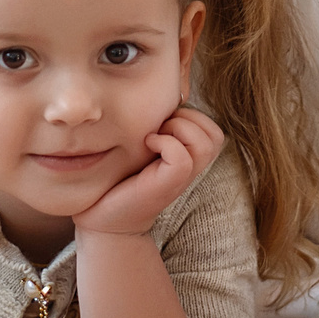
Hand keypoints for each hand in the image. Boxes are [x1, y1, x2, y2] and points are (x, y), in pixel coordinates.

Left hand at [70, 106, 224, 239]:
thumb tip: (154, 98)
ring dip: (180, 128)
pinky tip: (146, 144)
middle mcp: (188, 169)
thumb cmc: (115, 180)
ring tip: (155, 136)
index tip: (162, 123)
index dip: (191, 117)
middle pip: (215, 134)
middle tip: (160, 128)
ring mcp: (180, 180)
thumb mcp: (138, 147)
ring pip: (206, 142)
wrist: (103, 220)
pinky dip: (166, 143)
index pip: (212, 129)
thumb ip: (153, 127)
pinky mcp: (167, 186)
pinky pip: (182, 157)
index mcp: (186, 158)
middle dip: (189, 119)